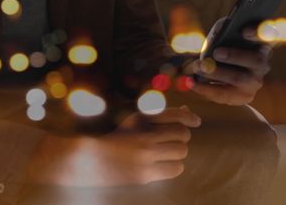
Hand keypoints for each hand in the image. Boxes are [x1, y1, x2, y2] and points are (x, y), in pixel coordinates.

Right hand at [38, 106, 200, 186]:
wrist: (89, 161)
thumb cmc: (115, 139)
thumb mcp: (134, 121)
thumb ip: (160, 115)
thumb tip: (186, 111)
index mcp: (141, 119)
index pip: (176, 115)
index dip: (189, 117)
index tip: (196, 121)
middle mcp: (145, 136)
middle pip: (182, 135)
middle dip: (180, 138)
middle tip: (172, 141)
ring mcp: (145, 157)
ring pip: (181, 153)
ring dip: (178, 154)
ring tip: (166, 154)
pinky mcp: (145, 174)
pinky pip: (174, 169)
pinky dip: (173, 167)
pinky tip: (162, 165)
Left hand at [190, 20, 273, 105]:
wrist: (223, 75)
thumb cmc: (223, 47)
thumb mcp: (222, 35)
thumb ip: (222, 29)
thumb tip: (220, 31)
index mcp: (261, 44)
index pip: (269, 35)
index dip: (259, 33)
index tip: (244, 31)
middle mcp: (263, 63)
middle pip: (255, 60)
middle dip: (235, 56)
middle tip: (216, 52)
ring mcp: (256, 82)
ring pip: (240, 79)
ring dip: (217, 73)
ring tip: (198, 67)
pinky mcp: (244, 96)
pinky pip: (225, 94)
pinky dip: (205, 88)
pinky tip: (191, 82)